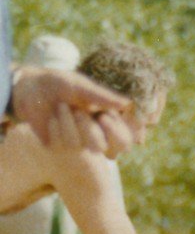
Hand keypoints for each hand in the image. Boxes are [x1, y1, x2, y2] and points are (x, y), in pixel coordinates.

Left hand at [12, 67, 131, 148]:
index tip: (104, 118)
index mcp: (106, 119)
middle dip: (94, 130)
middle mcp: (97, 133)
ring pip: (89, 147)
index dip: (118, 133)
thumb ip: (103, 96)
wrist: (28, 90)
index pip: (125, 139)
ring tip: (60, 107)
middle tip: (80, 113)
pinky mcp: (62, 147)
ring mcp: (80, 142)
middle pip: (111, 149)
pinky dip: (58, 128)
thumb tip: (128, 103)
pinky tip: (51, 118)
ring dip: (72, 124)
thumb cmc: (57, 84)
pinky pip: (67, 146)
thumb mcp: (80, 87)